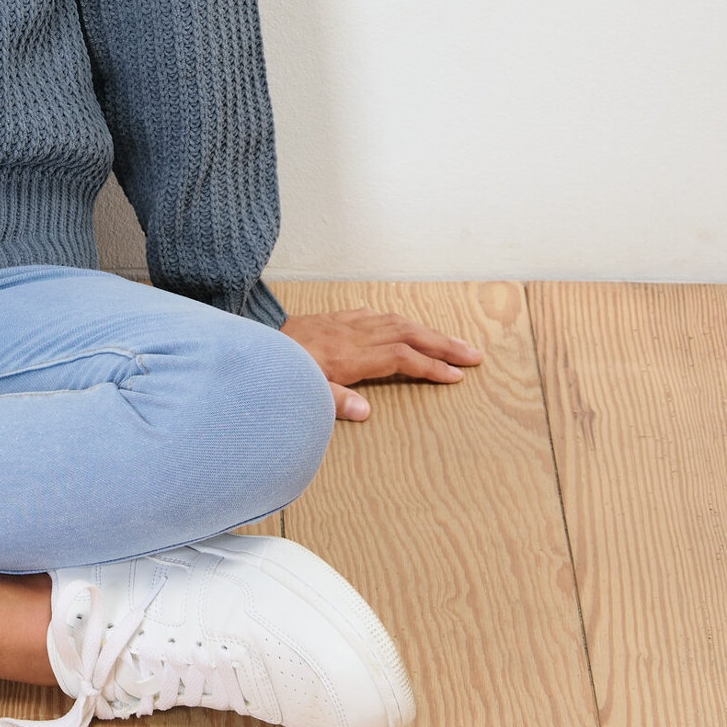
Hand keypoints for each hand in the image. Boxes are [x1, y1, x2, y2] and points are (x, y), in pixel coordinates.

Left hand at [280, 308, 482, 421]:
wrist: (252, 342)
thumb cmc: (277, 370)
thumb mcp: (302, 391)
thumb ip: (333, 402)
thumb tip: (365, 412)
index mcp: (349, 355)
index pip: (401, 357)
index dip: (431, 366)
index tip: (457, 376)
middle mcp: (351, 335)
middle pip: (407, 334)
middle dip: (443, 344)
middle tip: (474, 354)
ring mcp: (342, 324)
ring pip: (393, 321)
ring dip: (424, 329)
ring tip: (449, 340)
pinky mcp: (331, 319)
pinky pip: (371, 314)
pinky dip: (393, 319)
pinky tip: (400, 324)